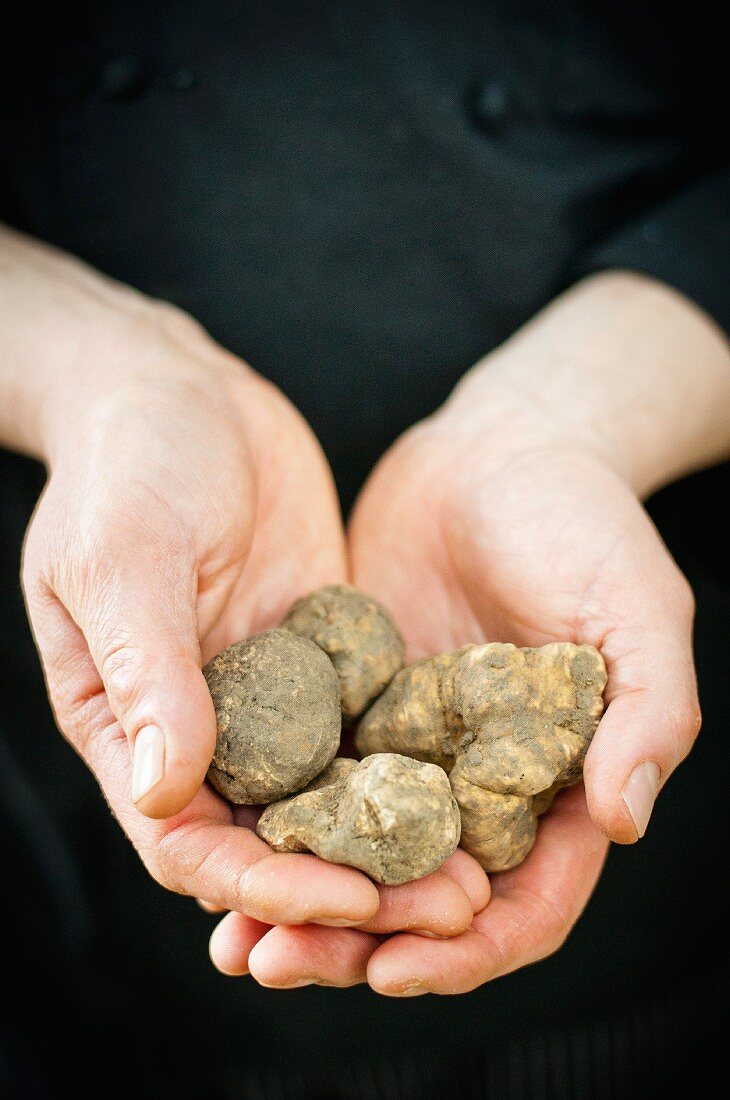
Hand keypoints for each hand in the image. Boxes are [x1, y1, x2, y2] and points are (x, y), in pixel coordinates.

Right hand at [6, 228, 486, 935]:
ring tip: (478, 875)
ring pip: (333, 799)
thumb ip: (144, 671)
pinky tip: (479, 788)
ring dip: (397, 844)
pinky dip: (414, 770)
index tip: (348, 898)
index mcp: (130, 729)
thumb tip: (164, 791)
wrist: (180, 392)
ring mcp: (271, 696)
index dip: (266, 887)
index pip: (193, 845)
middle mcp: (204, 729)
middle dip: (354, 887)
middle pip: (275, 843)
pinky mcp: (324, 657)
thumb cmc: (126, 467)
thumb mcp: (122, 558)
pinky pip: (370, 727)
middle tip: (447, 909)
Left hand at [215, 272, 729, 991]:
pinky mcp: (356, 703)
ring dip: (300, 900)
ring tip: (230, 937)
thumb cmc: (585, 521)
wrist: (502, 446)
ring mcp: (412, 746)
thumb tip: (627, 819)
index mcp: (558, 785)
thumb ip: (649, 712)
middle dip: (356, 942)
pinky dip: (271, 818)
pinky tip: (211, 833)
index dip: (465, 948)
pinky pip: (309, 775)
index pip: (523, 902)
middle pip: (423, 897)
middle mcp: (480, 782)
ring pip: (355, 851)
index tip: (391, 968)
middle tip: (276, 964)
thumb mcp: (636, 608)